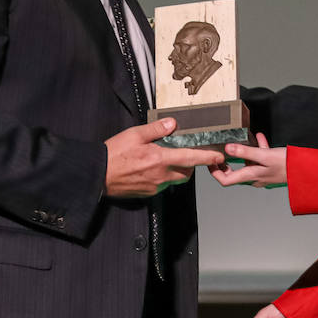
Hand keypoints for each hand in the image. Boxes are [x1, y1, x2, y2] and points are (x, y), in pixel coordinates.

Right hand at [104, 119, 223, 197]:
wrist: (97, 174)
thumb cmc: (113, 154)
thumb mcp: (134, 134)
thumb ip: (155, 130)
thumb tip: (172, 124)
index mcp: (159, 159)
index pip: (191, 159)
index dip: (207, 158)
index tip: (219, 156)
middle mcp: (160, 175)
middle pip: (186, 172)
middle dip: (191, 164)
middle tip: (186, 154)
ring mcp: (155, 186)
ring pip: (175, 180)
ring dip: (177, 171)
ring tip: (165, 160)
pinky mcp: (148, 193)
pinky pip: (163, 185)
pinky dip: (163, 177)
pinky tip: (151, 169)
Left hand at [210, 133, 286, 187]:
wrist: (307, 170)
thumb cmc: (288, 165)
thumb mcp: (265, 155)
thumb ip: (246, 151)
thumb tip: (228, 149)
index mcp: (251, 176)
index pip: (225, 180)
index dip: (215, 172)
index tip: (212, 160)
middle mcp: (255, 178)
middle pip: (234, 173)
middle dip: (228, 160)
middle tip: (222, 151)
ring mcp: (263, 174)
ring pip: (248, 163)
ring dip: (245, 151)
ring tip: (245, 138)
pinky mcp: (270, 169)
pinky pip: (259, 160)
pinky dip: (258, 149)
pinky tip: (261, 138)